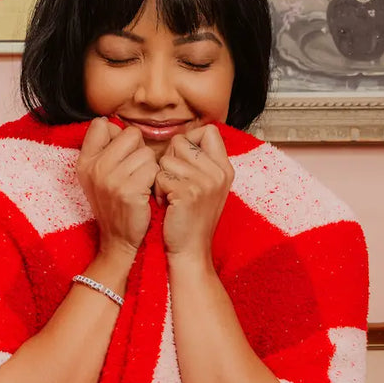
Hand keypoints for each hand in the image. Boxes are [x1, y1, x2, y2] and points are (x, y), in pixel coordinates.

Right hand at [77, 118, 159, 262]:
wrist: (117, 240)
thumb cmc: (114, 205)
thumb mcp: (97, 177)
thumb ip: (102, 149)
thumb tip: (113, 123)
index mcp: (84, 161)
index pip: (101, 124)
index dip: (117, 135)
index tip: (120, 155)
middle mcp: (95, 167)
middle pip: (131, 134)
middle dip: (139, 150)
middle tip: (135, 172)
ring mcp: (111, 179)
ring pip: (146, 152)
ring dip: (149, 167)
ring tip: (140, 184)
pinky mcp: (129, 190)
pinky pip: (153, 168)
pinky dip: (154, 180)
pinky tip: (146, 193)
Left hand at [154, 125, 233, 261]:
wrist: (190, 252)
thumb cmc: (191, 220)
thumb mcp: (206, 187)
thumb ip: (200, 162)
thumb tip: (180, 138)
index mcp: (225, 168)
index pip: (209, 130)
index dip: (189, 140)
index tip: (183, 163)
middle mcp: (218, 172)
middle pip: (181, 141)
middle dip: (170, 162)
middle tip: (175, 187)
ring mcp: (205, 182)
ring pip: (166, 159)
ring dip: (161, 179)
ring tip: (171, 198)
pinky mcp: (188, 192)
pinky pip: (160, 177)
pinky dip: (158, 192)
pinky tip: (167, 206)